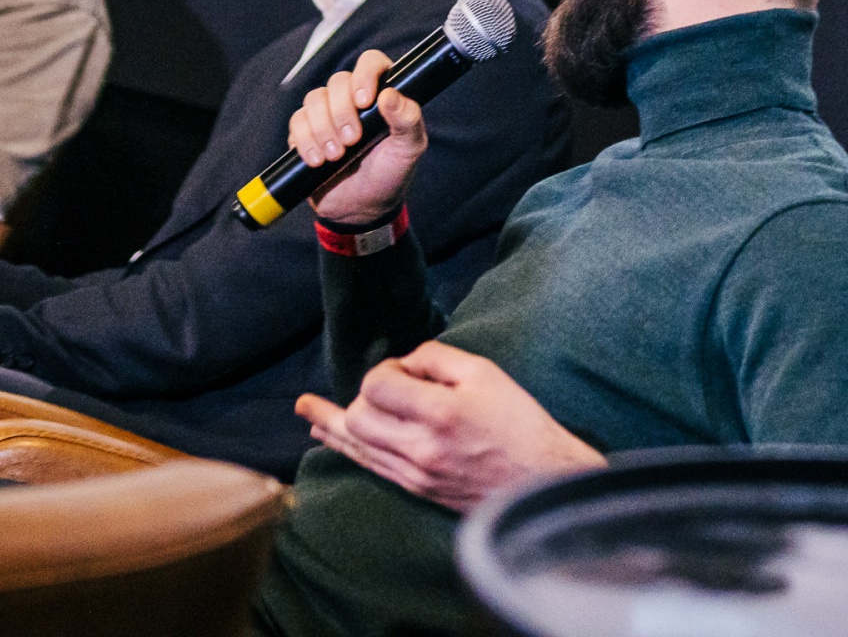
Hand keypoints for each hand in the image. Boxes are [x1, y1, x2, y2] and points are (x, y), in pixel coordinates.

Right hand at [288, 49, 429, 226]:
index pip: (370, 62)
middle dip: (341, 112)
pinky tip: (317, 160)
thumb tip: (391, 94)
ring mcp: (327, 113)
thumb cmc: (391, 174)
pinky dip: (305, 141)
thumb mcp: (409, 150)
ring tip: (336, 156)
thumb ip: (408, 120)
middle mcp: (353, 98)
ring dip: (322, 129)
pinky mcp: (307, 131)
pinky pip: (297, 122)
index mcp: (382, 94)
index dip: (364, 75)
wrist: (362, 209)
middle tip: (352, 141)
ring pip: (314, 99)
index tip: (365, 101)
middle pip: (337, 81)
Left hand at [295, 341, 603, 512]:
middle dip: (363, 396)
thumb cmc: (520, 423)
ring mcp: (415, 474)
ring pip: (356, 446)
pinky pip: (370, 467)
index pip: (377, 384)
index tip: (408, 369)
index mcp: (439, 413)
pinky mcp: (417, 489)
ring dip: (331, 422)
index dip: (386, 369)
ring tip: (304, 407)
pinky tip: (329, 435)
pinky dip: (346, 448)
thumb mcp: (486, 373)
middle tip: (388, 387)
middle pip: (359, 417)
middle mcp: (419, 448)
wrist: (542, 485)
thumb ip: (436, 358)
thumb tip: (403, 363)